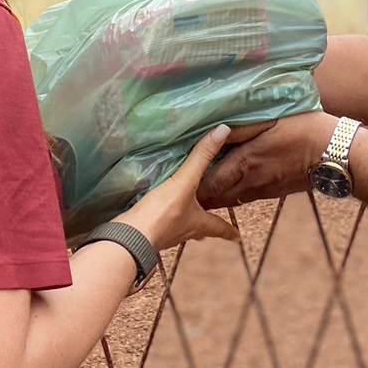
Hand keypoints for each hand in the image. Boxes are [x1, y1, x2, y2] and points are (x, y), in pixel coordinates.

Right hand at [114, 125, 244, 248]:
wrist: (130, 236)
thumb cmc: (162, 213)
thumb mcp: (185, 181)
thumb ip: (201, 157)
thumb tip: (223, 131)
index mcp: (199, 223)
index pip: (219, 228)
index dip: (229, 231)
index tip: (237, 236)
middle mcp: (184, 231)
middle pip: (200, 230)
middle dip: (207, 225)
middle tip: (213, 222)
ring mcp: (166, 234)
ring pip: (181, 228)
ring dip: (186, 221)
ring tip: (186, 212)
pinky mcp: (149, 230)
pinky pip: (162, 223)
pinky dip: (165, 217)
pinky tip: (159, 209)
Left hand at [197, 111, 337, 207]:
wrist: (335, 154)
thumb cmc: (303, 130)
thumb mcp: (270, 121)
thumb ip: (241, 128)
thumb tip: (216, 129)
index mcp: (246, 162)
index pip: (209, 181)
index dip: (191, 184)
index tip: (176, 178)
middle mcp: (252, 181)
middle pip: (216, 198)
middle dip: (198, 196)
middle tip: (183, 187)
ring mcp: (264, 190)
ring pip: (230, 200)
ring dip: (214, 197)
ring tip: (199, 188)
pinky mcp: (274, 192)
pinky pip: (246, 197)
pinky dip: (232, 194)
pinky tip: (228, 185)